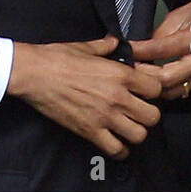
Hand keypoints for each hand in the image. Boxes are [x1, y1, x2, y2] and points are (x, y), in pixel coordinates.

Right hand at [7, 35, 161, 159]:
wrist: (34, 74)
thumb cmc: (56, 58)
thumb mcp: (85, 47)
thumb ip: (106, 46)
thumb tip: (114, 42)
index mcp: (119, 74)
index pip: (156, 88)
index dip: (152, 91)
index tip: (144, 92)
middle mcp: (117, 97)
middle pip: (153, 116)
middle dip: (148, 114)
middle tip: (138, 111)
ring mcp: (104, 116)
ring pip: (139, 135)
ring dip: (135, 132)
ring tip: (127, 127)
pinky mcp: (90, 131)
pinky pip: (116, 150)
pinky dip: (119, 150)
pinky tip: (115, 141)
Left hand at [128, 0, 190, 99]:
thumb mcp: (179, 16)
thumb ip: (159, 36)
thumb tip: (140, 51)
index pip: (161, 49)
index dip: (139, 52)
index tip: (125, 51)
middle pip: (166, 79)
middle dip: (143, 75)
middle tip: (128, 68)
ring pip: (172, 91)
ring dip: (152, 85)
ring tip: (137, 75)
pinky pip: (180, 91)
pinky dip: (164, 87)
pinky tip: (153, 78)